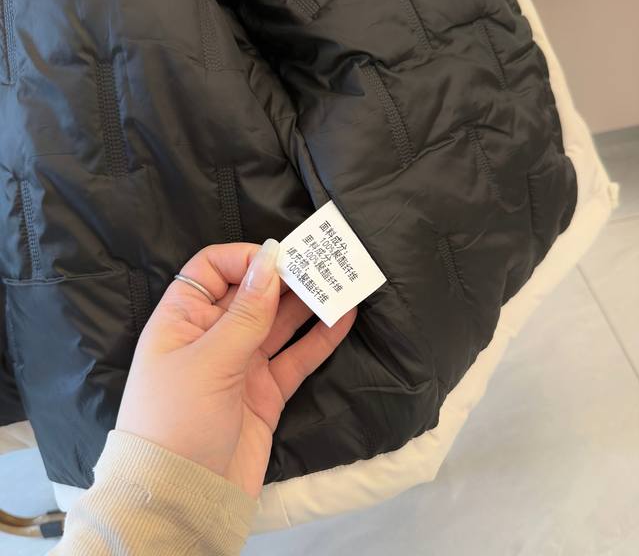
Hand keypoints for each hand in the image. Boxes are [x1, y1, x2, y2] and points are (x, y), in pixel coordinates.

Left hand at [116, 239, 356, 498]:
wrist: (183, 498)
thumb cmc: (177, 422)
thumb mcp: (209, 361)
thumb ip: (245, 312)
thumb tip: (269, 259)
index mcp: (183, 319)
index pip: (213, 269)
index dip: (245, 259)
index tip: (280, 259)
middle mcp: (212, 336)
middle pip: (252, 294)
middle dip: (285, 279)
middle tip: (321, 265)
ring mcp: (241, 364)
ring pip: (278, 324)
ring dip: (307, 305)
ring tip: (338, 284)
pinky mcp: (265, 391)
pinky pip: (296, 357)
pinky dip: (319, 339)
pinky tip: (342, 318)